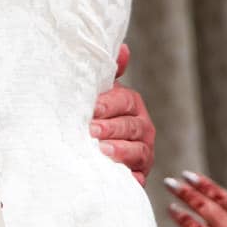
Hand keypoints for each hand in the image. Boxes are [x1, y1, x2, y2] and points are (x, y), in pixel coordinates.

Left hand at [91, 43, 153, 183]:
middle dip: (112, 128)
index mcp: (131, 106)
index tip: (92, 109)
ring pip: (138, 152)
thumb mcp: (96, 92)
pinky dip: (128, 177)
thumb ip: (108, 72)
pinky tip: (116, 175)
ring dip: (120, 151)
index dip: (109, 104)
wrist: (85, 148)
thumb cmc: (90, 115)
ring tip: (102, 151)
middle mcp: (142, 129)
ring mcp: (142, 153)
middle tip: (92, 130)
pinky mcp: (137, 175)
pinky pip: (137, 178)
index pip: (126, 101)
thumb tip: (124, 49)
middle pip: (132, 127)